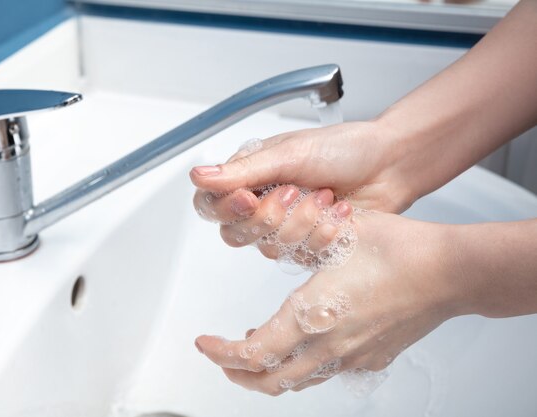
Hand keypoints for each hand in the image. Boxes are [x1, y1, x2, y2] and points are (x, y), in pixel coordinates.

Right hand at [190, 122, 414, 262]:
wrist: (389, 165)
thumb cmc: (344, 149)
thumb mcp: (291, 153)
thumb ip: (244, 170)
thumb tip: (198, 176)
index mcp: (250, 177)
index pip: (211, 205)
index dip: (224, 208)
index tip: (249, 198)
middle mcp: (262, 205)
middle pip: (236, 233)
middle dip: (270, 217)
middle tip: (295, 192)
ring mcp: (285, 228)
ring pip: (269, 248)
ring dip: (303, 223)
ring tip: (326, 197)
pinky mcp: (308, 247)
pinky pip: (301, 257)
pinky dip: (324, 234)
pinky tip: (340, 213)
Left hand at [194, 208, 462, 394]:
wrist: (450, 271)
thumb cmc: (399, 250)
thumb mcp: (334, 232)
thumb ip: (298, 236)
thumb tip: (275, 229)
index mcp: (312, 315)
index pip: (250, 352)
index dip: (220, 352)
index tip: (205, 342)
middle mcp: (329, 346)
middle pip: (268, 380)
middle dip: (236, 373)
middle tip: (221, 355)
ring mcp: (352, 357)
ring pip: (297, 381)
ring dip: (268, 370)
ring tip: (254, 347)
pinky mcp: (371, 358)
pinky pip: (325, 372)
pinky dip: (301, 365)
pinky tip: (303, 341)